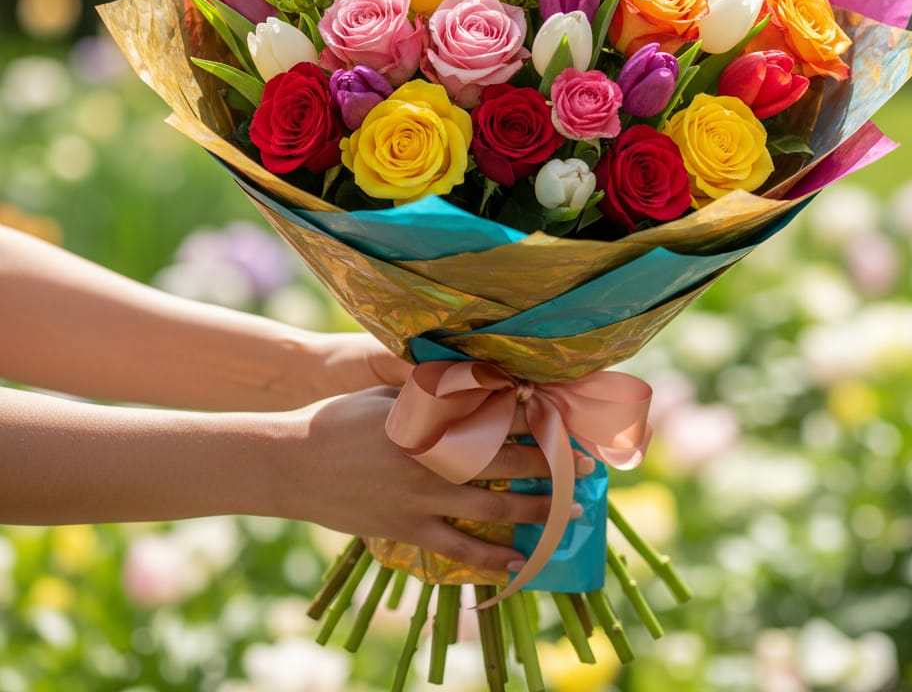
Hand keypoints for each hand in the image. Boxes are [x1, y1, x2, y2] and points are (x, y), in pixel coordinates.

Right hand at [273, 387, 590, 573]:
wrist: (291, 463)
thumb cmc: (338, 420)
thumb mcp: (387, 396)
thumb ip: (431, 393)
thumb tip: (474, 382)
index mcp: (432, 419)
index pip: (498, 415)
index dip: (536, 417)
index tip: (566, 419)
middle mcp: (435, 457)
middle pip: (509, 460)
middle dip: (553, 463)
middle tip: (587, 466)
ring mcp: (423, 496)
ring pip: (496, 507)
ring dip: (537, 510)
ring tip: (569, 512)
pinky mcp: (407, 527)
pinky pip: (459, 548)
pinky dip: (491, 558)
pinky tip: (519, 563)